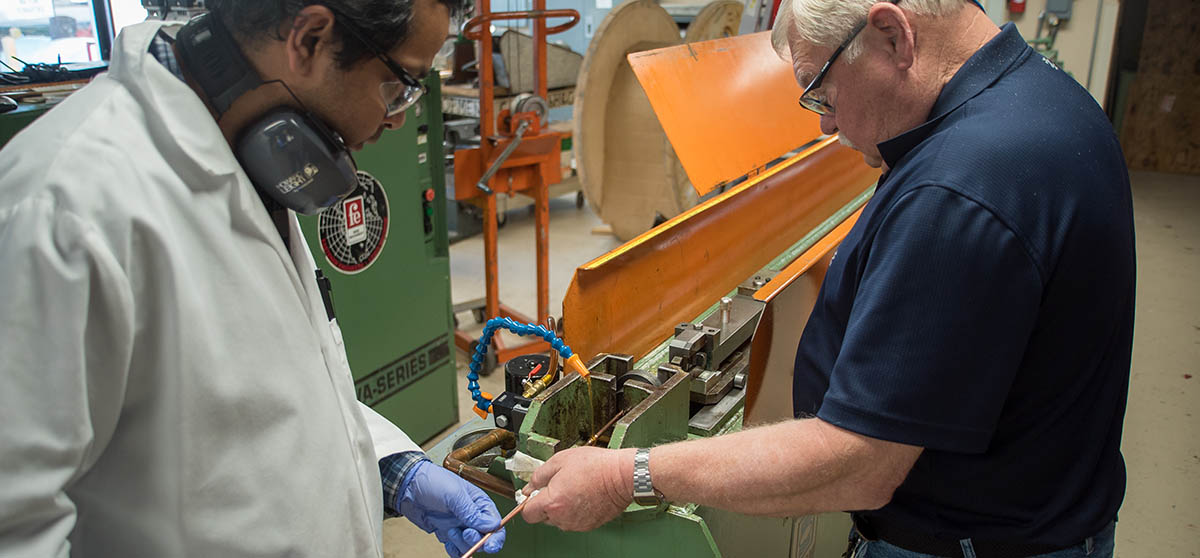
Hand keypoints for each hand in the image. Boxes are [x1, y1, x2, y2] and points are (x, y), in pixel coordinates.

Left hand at [399, 460, 504, 556]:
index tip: (489, 544)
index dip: (495, 535)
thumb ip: (472, 512)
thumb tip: (492, 525)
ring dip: (462, 544)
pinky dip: (454, 550)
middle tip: (465, 533)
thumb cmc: (433, 482)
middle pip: (484, 537)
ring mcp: (459, 525)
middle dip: (476, 540)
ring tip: (450, 532)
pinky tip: (448, 543)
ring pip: (470, 544)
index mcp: (479, 503)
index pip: (495, 523)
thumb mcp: (454, 495)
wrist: (408, 486)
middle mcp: (472, 515)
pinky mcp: (447, 533)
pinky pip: (456, 548)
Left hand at [520, 447, 635, 530]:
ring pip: (559, 520)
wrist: (622, 475)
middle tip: (558, 486)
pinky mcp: (589, 525)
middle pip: (543, 517)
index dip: (529, 502)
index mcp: (552, 502)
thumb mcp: (560, 460)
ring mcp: (576, 523)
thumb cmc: (595, 466)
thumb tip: (529, 486)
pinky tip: (583, 495)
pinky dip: (575, 511)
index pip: (528, 514)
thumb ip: (539, 476)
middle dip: (546, 504)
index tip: (534, 494)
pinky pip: (574, 520)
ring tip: (574, 488)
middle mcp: (563, 518)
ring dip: (561, 508)